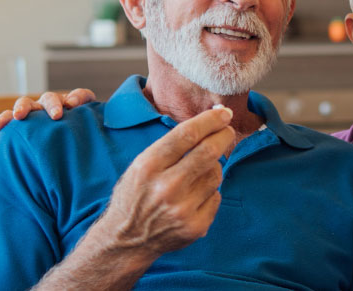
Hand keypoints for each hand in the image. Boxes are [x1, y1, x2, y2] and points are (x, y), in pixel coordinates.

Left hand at [0, 88, 95, 151]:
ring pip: (52, 97)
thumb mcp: (34, 147)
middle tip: (20, 116)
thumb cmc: (54, 145)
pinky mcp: (82, 102)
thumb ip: (13, 145)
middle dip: (24, 107)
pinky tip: (75, 105)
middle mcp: (42, 109)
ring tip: (57, 115)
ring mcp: (61, 104)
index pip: (13, 115)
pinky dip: (78, 97)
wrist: (82, 144)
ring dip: (52, 104)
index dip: (5, 118)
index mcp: (29, 119)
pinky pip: (81, 94)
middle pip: (29, 102)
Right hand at [90, 106, 235, 258]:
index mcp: (149, 167)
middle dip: (223, 135)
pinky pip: (216, 196)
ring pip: (216, 174)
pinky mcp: (196, 226)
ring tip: (200, 169)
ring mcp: (183, 209)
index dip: (210, 120)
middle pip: (208, 152)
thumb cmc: (135, 195)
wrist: (125, 240)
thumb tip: (208, 122)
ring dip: (214, 166)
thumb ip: (171, 146)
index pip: (187, 134)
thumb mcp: (141, 165)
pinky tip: (196, 194)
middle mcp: (167, 188)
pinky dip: (210, 190)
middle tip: (227, 130)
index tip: (223, 113)